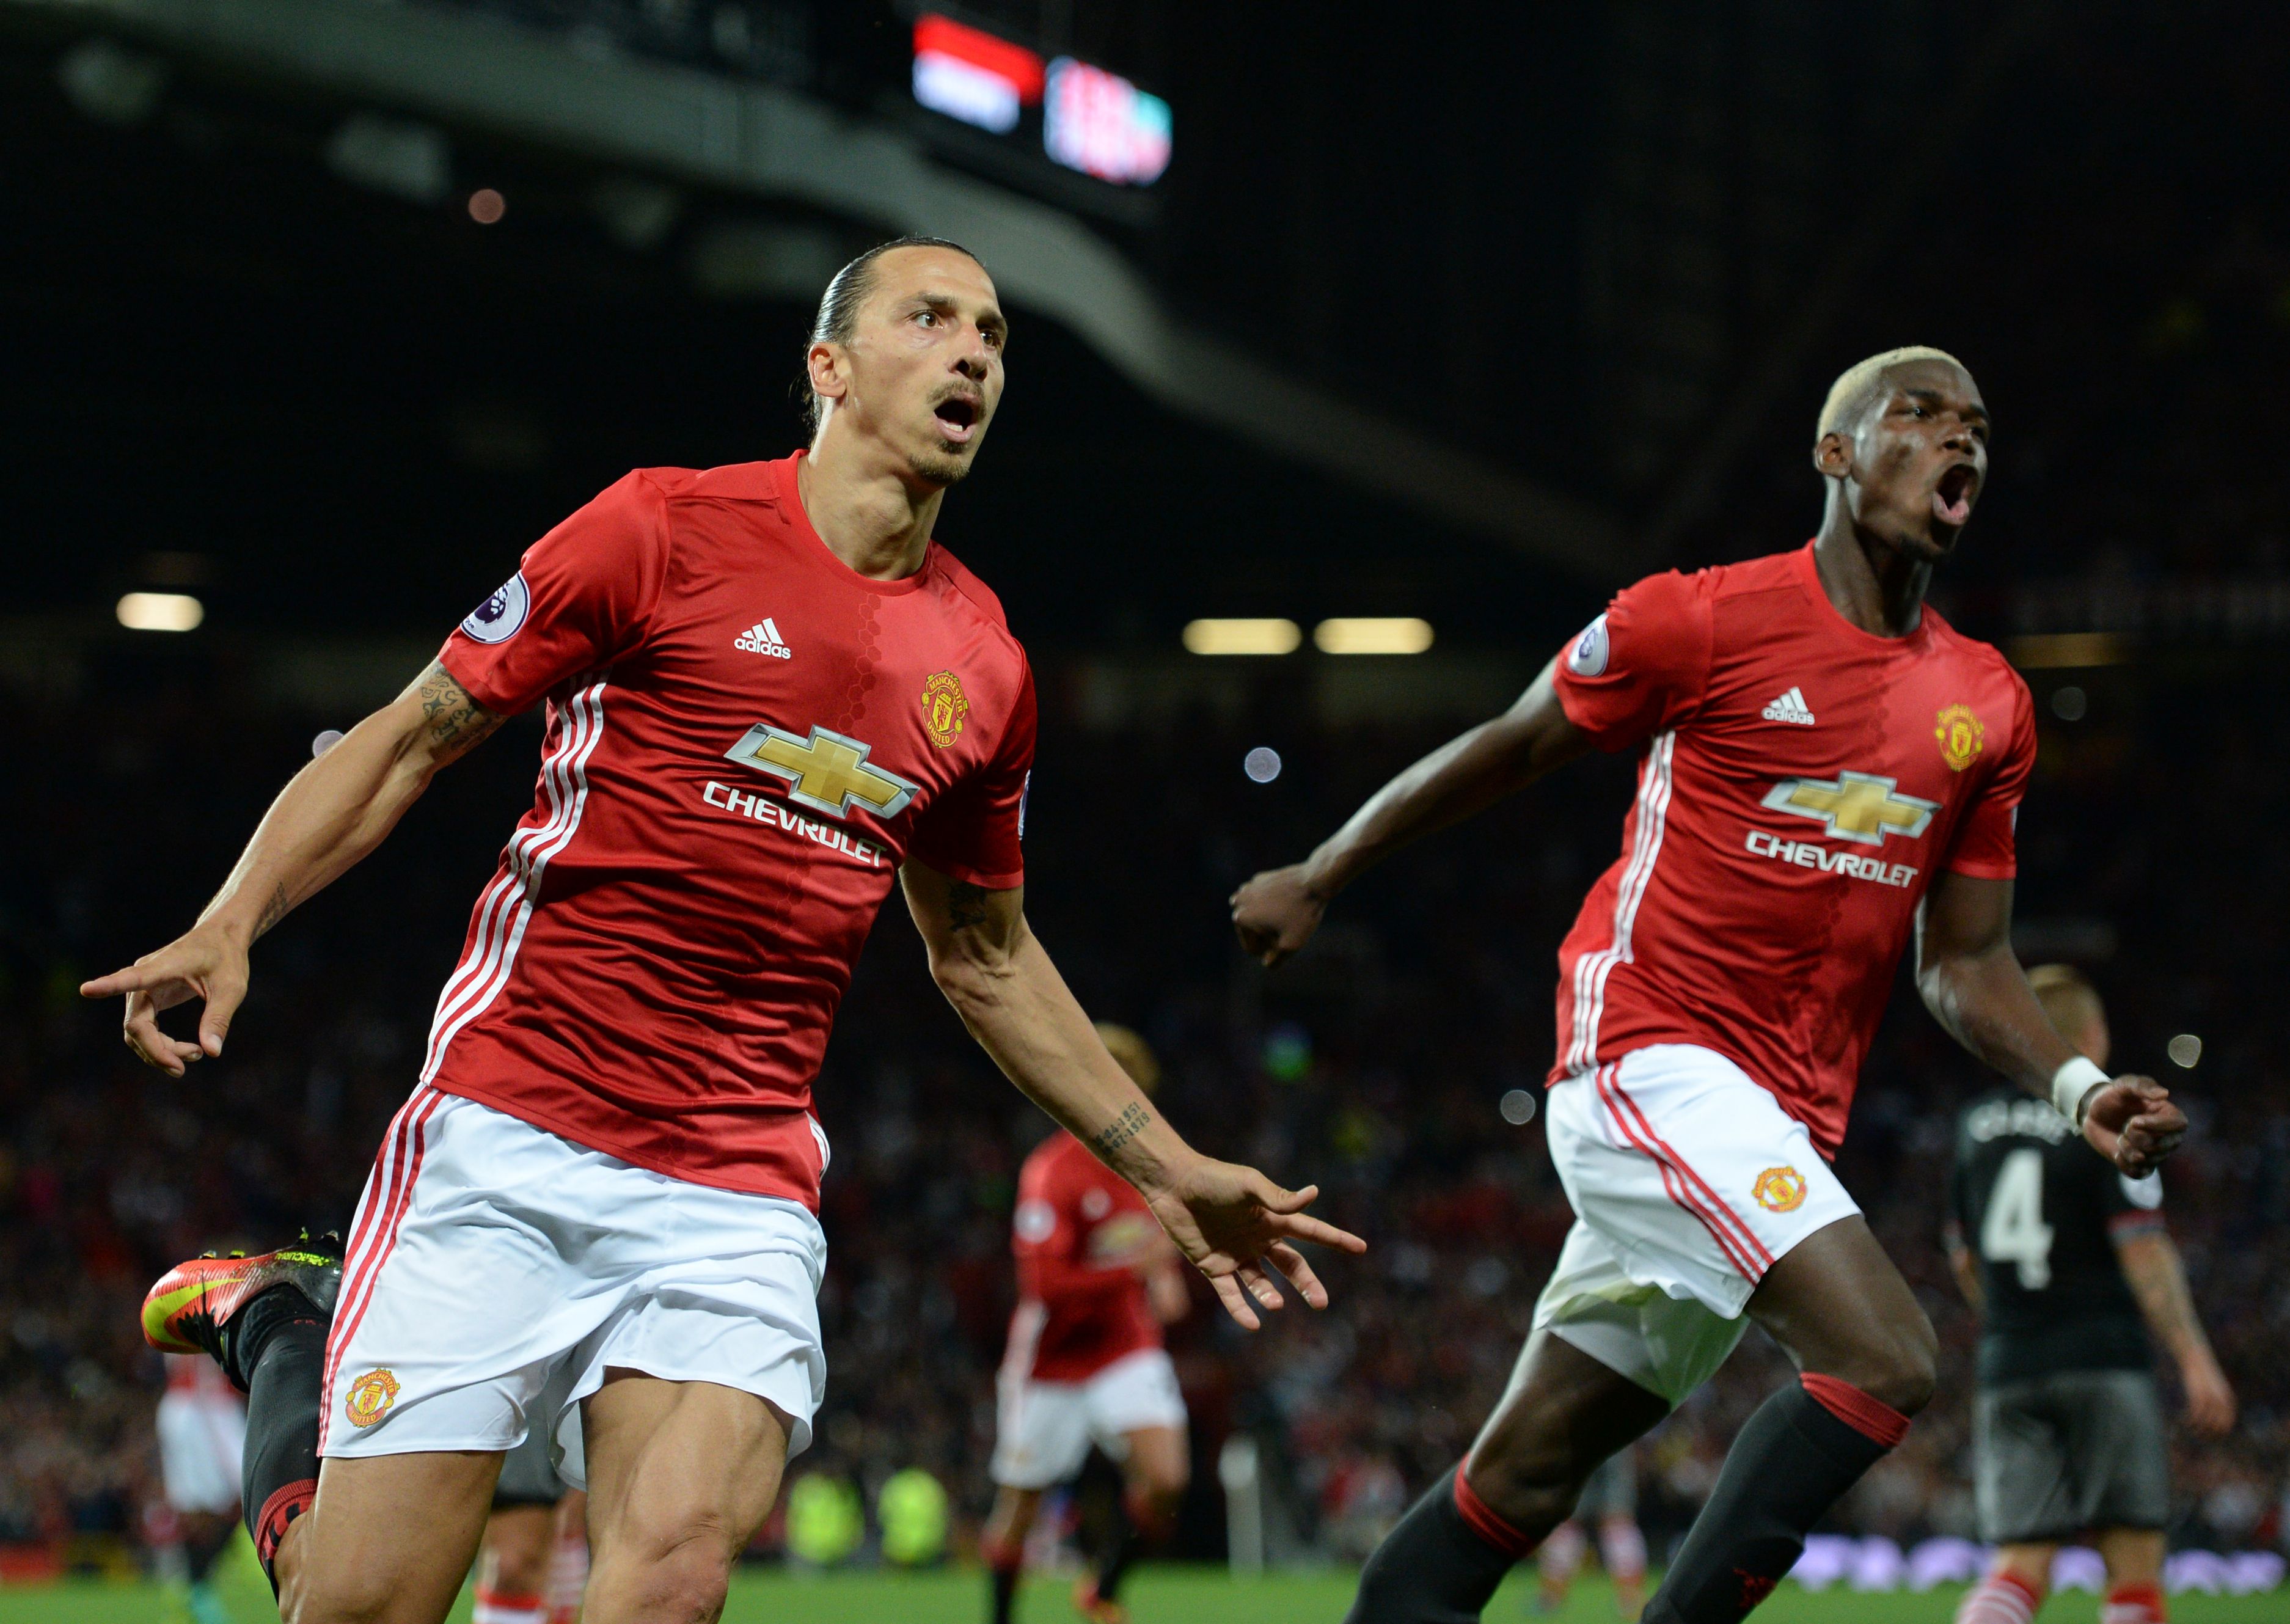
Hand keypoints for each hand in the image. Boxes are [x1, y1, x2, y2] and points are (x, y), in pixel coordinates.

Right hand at [79, 920, 251, 1076]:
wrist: (221, 938)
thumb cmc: (226, 958)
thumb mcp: (231, 987)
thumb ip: (219, 1018)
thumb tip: (212, 1052)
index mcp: (163, 966)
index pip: (131, 978)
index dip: (109, 986)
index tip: (86, 989)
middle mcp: (144, 976)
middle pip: (136, 1024)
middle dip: (157, 1051)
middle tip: (184, 1067)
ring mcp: (141, 988)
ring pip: (137, 1031)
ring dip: (158, 1051)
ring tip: (194, 1055)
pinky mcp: (147, 997)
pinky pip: (144, 1028)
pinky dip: (159, 1044)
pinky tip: (185, 1051)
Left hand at [1143, 1156, 1366, 1329]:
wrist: (1173, 1184)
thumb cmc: (1212, 1178)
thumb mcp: (1248, 1184)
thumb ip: (1277, 1197)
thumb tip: (1314, 1194)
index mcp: (1272, 1217)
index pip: (1311, 1231)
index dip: (1336, 1239)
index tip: (1361, 1248)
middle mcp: (1258, 1238)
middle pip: (1291, 1265)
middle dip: (1307, 1283)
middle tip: (1321, 1302)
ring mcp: (1236, 1254)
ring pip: (1262, 1283)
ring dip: (1270, 1296)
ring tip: (1275, 1303)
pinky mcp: (1212, 1266)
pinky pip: (1230, 1294)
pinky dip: (1241, 1310)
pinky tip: (1252, 1323)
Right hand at [1231, 864, 1328, 967]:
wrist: (1314, 881)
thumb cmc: (1301, 914)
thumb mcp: (1291, 946)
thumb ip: (1275, 961)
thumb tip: (1266, 962)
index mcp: (1240, 919)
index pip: (1251, 948)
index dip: (1271, 951)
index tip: (1288, 941)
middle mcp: (1239, 901)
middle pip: (1252, 931)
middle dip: (1268, 935)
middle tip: (1290, 928)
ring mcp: (1249, 887)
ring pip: (1256, 916)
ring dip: (1268, 920)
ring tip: (1288, 917)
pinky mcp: (1261, 879)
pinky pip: (1263, 901)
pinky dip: (1272, 905)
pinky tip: (1289, 904)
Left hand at [2080, 1076, 2184, 1176]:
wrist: (2093, 1112)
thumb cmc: (2113, 1096)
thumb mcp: (2124, 1085)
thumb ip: (2142, 1086)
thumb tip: (2165, 1094)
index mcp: (2169, 1115)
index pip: (2179, 1124)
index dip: (2158, 1125)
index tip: (2134, 1121)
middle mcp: (2168, 1137)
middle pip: (2161, 1146)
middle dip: (2137, 1137)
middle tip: (2126, 1126)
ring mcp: (2155, 1153)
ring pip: (2147, 1160)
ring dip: (2127, 1148)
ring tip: (2121, 1137)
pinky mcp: (2140, 1165)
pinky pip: (2138, 1173)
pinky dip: (2124, 1164)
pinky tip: (2117, 1152)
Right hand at [2181, 1352, 2236, 1435]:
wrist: (2195, 1357)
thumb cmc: (2202, 1373)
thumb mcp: (2213, 1387)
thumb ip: (2215, 1401)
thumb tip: (2210, 1417)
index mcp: (2228, 1401)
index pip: (2226, 1425)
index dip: (2217, 1434)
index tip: (2205, 1437)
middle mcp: (2222, 1402)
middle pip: (2217, 1427)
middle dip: (2207, 1435)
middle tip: (2195, 1435)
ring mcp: (2210, 1398)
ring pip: (2206, 1423)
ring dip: (2196, 1429)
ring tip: (2188, 1428)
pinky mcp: (2198, 1395)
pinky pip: (2195, 1414)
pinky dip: (2189, 1420)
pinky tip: (2182, 1419)